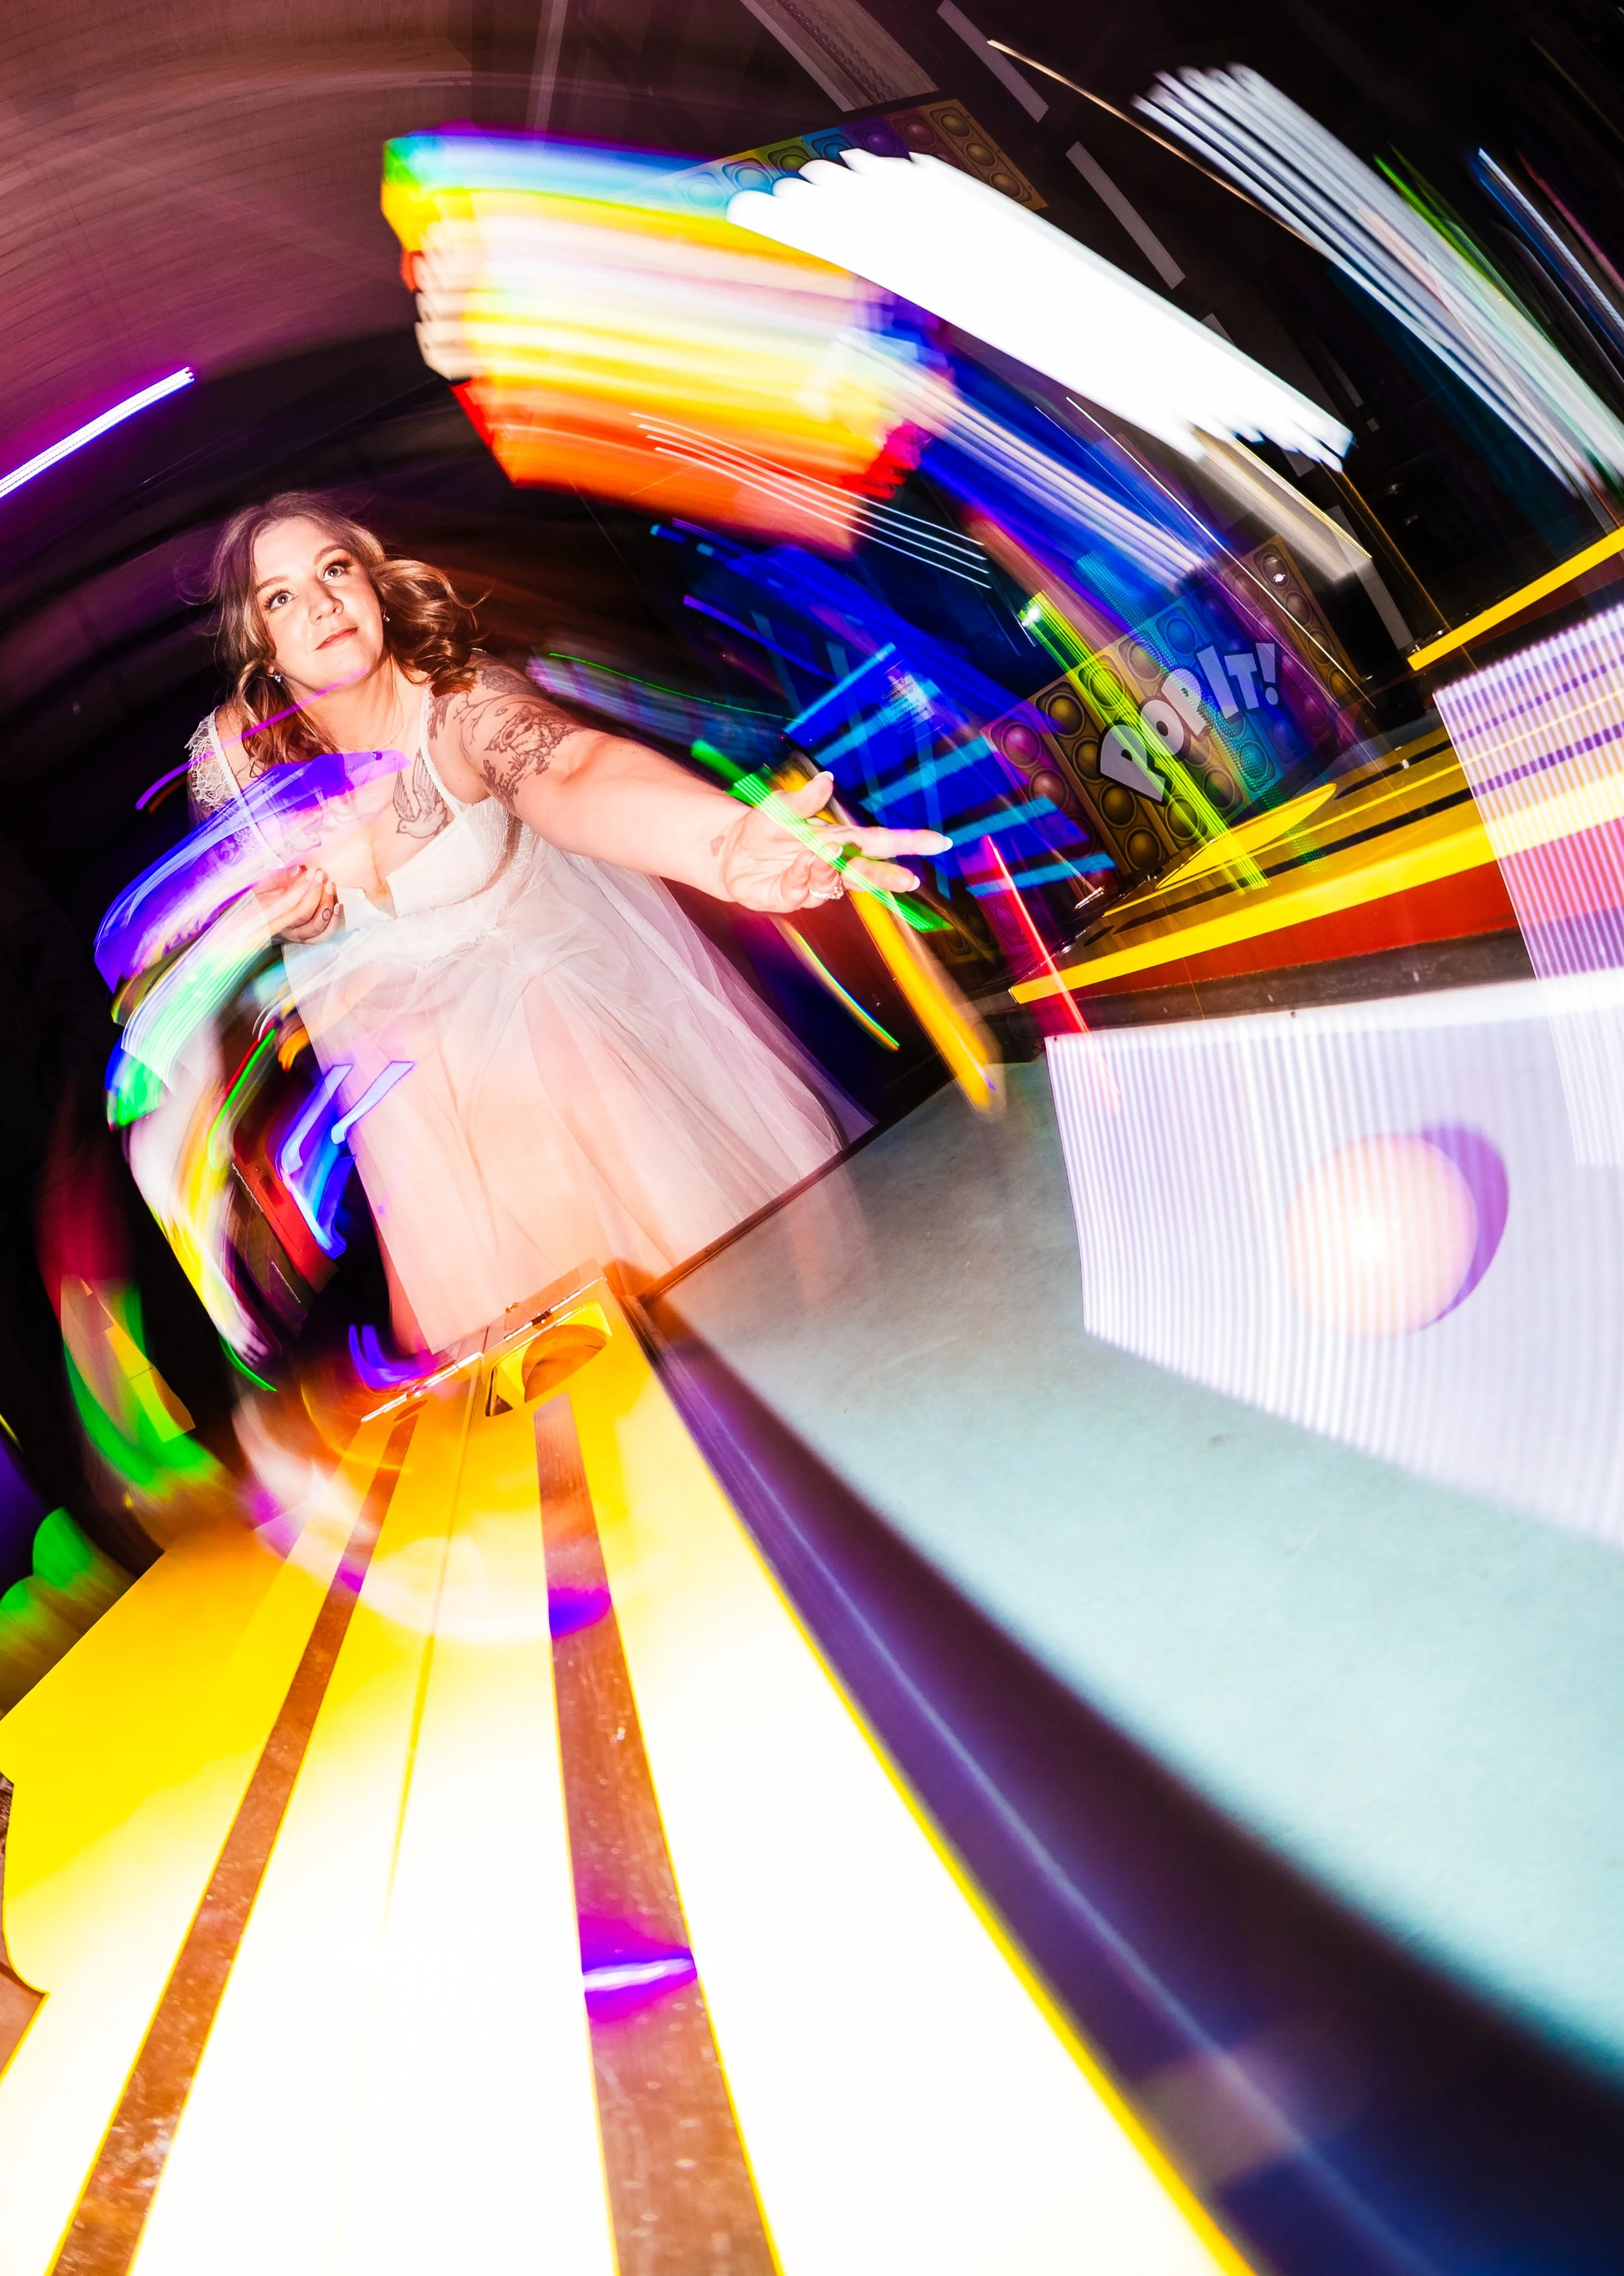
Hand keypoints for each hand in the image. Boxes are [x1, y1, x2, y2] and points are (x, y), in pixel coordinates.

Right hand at [255, 864, 337, 942]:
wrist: (254, 923)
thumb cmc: (258, 902)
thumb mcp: (261, 887)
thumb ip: (279, 879)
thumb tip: (298, 870)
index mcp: (268, 915)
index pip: (288, 901)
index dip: (303, 886)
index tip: (312, 872)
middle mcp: (284, 928)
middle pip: (304, 914)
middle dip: (316, 892)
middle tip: (322, 875)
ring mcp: (296, 936)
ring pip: (316, 926)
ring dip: (326, 905)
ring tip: (330, 887)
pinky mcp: (307, 939)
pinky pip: (324, 936)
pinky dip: (334, 922)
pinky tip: (337, 906)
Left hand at [715, 772, 950, 913]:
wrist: (729, 852)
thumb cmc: (762, 826)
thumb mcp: (780, 806)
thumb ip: (804, 798)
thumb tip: (827, 779)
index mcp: (839, 838)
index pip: (880, 841)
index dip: (910, 842)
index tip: (939, 841)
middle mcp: (833, 863)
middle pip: (869, 872)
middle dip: (890, 877)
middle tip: (910, 879)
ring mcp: (815, 884)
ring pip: (837, 883)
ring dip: (832, 868)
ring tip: (821, 851)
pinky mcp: (794, 898)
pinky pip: (806, 890)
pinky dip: (802, 875)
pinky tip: (793, 863)